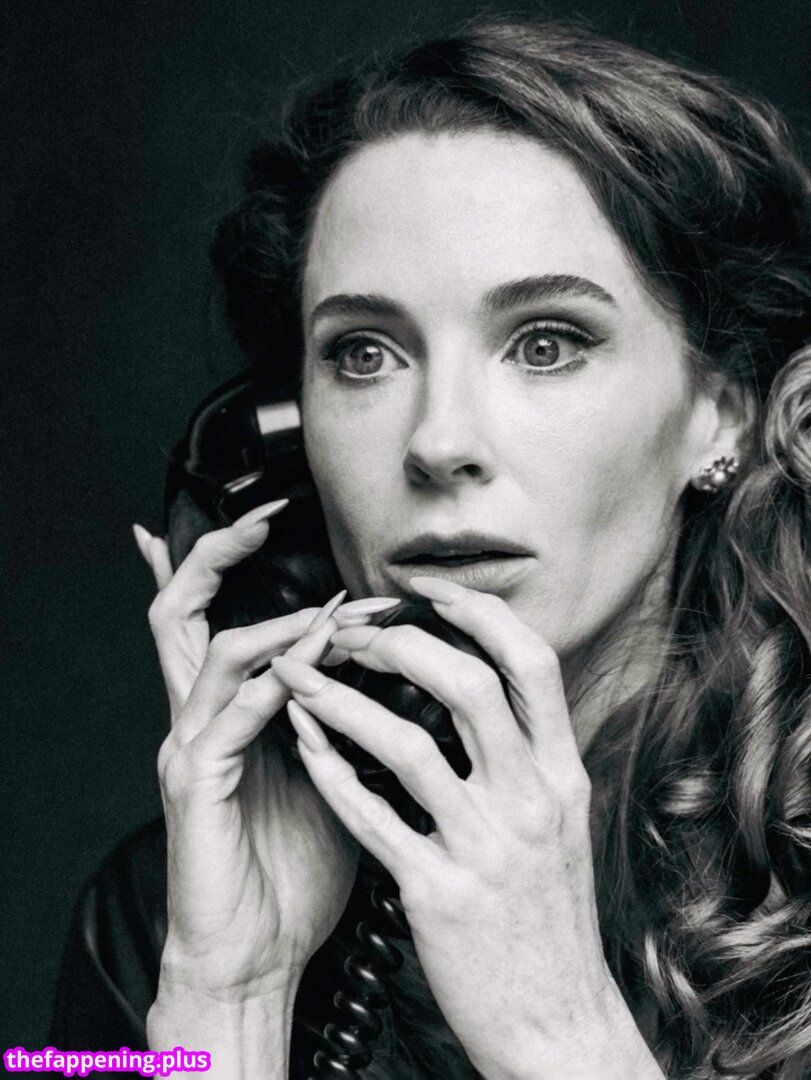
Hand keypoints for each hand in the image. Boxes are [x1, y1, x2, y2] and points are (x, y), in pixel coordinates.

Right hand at [134, 502, 367, 1008]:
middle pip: (177, 612)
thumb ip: (346, 720)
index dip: (236, 566)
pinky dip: (273, 684)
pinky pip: (227, 719)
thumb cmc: (295, 869)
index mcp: (226, 713)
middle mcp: (196, 719)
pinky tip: (312, 669)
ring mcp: (188, 750)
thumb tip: (394, 671)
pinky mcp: (194, 788)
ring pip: (210, 653)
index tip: (287, 528)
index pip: (214, 616)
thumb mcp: (332, 776)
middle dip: (216, 557)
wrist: (256, 957)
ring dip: (277, 624)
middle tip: (261, 518)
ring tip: (331, 609)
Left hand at [271, 577, 663, 1079]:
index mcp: (563, 776)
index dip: (479, 612)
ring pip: (406, 743)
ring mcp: (484, 850)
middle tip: (350, 631)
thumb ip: (531, 757)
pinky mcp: (437, 895)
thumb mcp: (561, 825)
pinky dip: (329, 770)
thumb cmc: (549, 919)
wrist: (558, 1024)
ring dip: (342, 699)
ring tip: (297, 674)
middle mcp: (530, 802)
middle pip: (468, 684)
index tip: (430, 588)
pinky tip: (300, 742)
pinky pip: (370, 817)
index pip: (533, 663)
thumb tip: (489, 690)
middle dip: (400, 643)